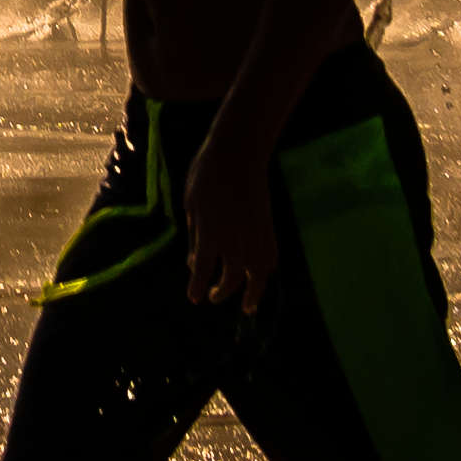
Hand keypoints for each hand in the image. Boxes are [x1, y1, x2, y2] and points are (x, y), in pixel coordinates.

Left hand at [179, 142, 286, 312]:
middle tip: (214, 297)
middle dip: (222, 292)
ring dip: (253, 293)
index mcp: (210, 234)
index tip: (195, 299)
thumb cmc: (206, 176)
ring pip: (257, 274)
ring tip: (249, 306)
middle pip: (231, 278)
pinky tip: (260, 277)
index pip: (203, 270)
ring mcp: (254, 235)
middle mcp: (234, 240)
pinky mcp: (268, 227)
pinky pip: (270, 258)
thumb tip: (196, 259)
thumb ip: (196, 235)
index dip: (198, 287)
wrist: (238, 155)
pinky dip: (265, 273)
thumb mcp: (191, 205)